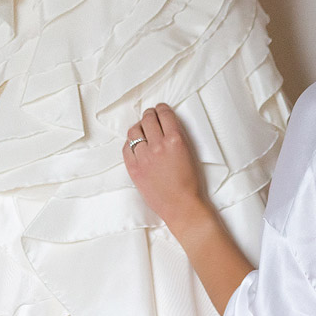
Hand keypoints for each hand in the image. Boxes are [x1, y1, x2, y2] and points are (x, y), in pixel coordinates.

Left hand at [123, 103, 209, 230]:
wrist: (181, 206)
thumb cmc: (189, 183)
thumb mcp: (189, 153)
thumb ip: (177, 137)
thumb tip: (165, 125)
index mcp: (176, 140)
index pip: (164, 114)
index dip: (161, 108)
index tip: (160, 108)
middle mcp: (158, 146)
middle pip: (147, 119)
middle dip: (149, 114)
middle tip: (150, 115)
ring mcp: (144, 157)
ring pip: (134, 132)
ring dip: (138, 127)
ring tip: (141, 129)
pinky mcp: (134, 168)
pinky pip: (126, 148)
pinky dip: (130, 143)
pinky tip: (135, 145)